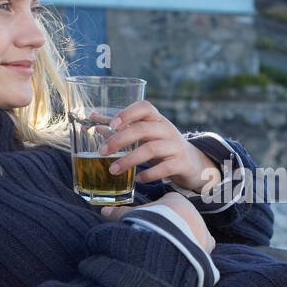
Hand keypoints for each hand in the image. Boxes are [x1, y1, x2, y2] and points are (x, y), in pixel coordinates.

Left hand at [92, 101, 221, 194]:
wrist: (193, 163)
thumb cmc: (162, 146)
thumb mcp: (145, 135)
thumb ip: (121, 127)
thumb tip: (94, 119)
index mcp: (157, 119)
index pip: (145, 107)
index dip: (128, 113)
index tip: (112, 124)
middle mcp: (167, 129)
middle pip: (142, 129)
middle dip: (119, 140)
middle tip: (101, 152)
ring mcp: (176, 146)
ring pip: (151, 149)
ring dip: (129, 160)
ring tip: (112, 170)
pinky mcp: (181, 163)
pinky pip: (164, 168)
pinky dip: (149, 174)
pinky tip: (137, 179)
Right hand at [100, 191, 215, 253]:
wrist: (169, 238)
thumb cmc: (150, 223)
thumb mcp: (132, 216)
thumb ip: (120, 213)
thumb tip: (103, 211)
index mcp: (175, 201)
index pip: (169, 203)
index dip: (160, 212)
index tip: (153, 221)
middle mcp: (192, 211)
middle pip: (182, 218)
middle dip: (174, 226)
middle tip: (162, 237)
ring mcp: (201, 227)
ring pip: (194, 231)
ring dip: (187, 238)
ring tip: (174, 249)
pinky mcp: (206, 243)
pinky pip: (205, 246)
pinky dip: (198, 251)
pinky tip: (189, 257)